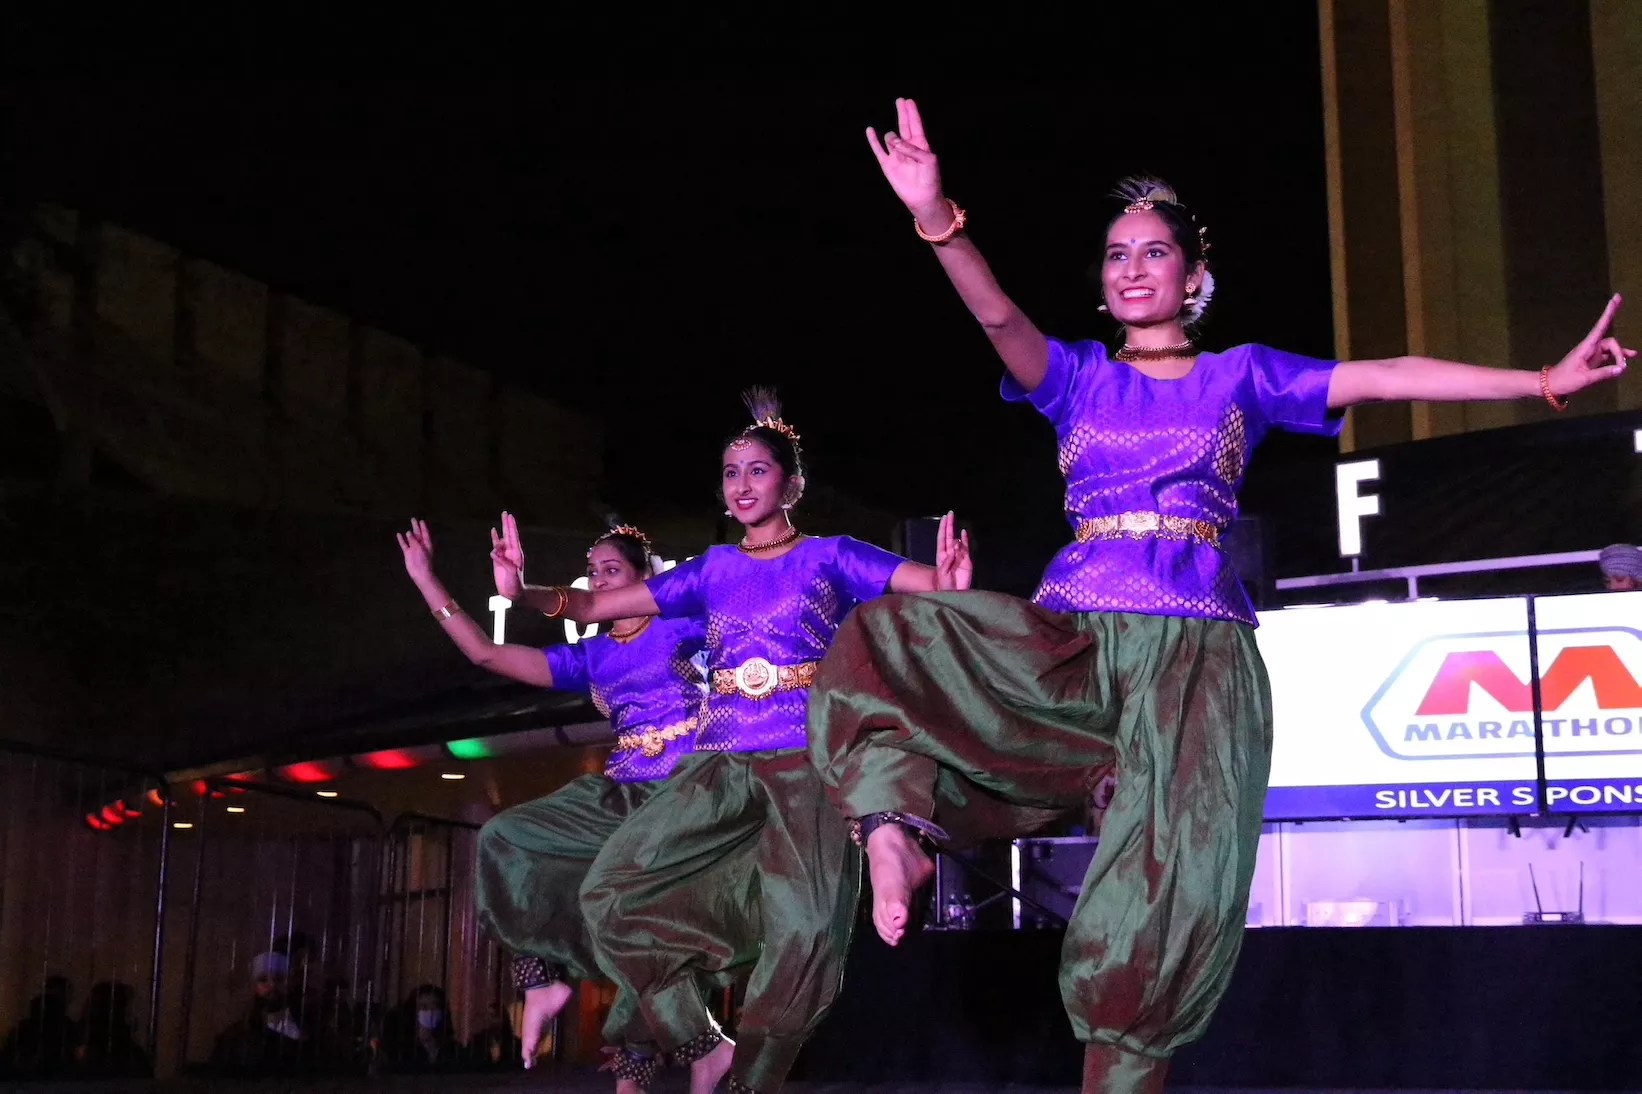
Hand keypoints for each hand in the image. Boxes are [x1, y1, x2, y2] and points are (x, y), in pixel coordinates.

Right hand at [396, 518, 434, 582]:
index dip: (423, 527)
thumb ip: (414, 540)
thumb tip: (408, 532)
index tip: (421, 521)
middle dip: (416, 527)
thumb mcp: (419, 548)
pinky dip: (402, 540)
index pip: (425, 533)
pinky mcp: (408, 553)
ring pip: (411, 539)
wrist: (420, 573)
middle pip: (418, 534)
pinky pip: (404, 544)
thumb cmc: (423, 561)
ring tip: (408, 528)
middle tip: (413, 519)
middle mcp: (420, 545)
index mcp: (426, 544)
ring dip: (410, 533)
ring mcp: (414, 549)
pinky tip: (399, 534)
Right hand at [491, 511, 525, 600]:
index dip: (511, 527)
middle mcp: (511, 552)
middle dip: (507, 524)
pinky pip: (496, 547)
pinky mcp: (498, 559)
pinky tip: (494, 531)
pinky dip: (495, 539)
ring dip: (499, 534)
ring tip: (500, 525)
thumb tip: (494, 552)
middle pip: (508, 534)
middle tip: (505, 512)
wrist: (512, 592)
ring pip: (501, 540)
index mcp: (517, 554)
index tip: (510, 517)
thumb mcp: (512, 573)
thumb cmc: (515, 584)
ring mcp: (505, 554)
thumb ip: (504, 562)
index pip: (513, 537)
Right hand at [866, 98, 945, 220]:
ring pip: (891, 138)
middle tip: (900, 100)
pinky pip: (878, 150)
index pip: (915, 125)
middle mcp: (907, 148)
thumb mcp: (928, 160)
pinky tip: (870, 130)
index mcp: (920, 145)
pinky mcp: (887, 165)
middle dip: (902, 113)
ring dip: (892, 138)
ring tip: (895, 142)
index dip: (912, 113)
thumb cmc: (930, 179)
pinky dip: (873, 140)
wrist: (922, 198)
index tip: (909, 101)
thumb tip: (893, 140)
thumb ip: (912, 149)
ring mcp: (897, 156)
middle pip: (903, 126)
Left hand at [933, 511, 971, 591]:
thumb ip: (947, 562)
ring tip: (956, 536)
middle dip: (949, 525)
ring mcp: (959, 556)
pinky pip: (966, 548)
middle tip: (951, 513)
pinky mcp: (967, 560)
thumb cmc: (946, 586)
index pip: (941, 539)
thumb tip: (953, 550)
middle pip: (949, 536)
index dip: (943, 528)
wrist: (955, 593)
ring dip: (956, 538)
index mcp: (941, 556)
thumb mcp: (943, 574)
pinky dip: (965, 540)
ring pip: (957, 542)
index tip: (944, 518)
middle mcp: (949, 554)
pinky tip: (963, 533)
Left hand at [1545, 294, 1634, 395]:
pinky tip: (1628, 360)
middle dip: (1619, 352)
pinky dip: (1618, 358)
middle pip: (1611, 342)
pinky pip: (1609, 356)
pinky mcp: (1593, 361)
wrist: (1550, 386)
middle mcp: (1590, 347)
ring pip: (1611, 349)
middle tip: (1623, 366)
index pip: (1600, 326)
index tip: (1617, 298)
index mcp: (1586, 347)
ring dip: (1620, 356)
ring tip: (1625, 366)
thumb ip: (1604, 373)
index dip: (1609, 312)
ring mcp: (1592, 353)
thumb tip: (1622, 368)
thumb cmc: (1564, 380)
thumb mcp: (1584, 379)